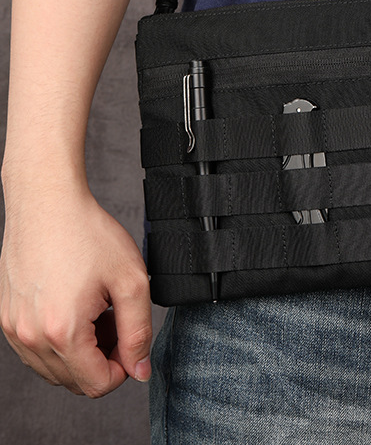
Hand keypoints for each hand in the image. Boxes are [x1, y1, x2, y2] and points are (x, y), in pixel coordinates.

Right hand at [0, 181, 152, 396]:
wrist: (47, 203)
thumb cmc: (87, 233)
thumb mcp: (131, 280)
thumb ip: (139, 330)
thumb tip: (140, 369)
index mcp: (62, 333)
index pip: (96, 386)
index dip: (123, 368)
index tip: (129, 338)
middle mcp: (31, 338)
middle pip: (74, 381)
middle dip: (101, 358)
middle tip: (114, 318)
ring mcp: (14, 330)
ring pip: (54, 369)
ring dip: (79, 352)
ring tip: (95, 310)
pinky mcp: (7, 319)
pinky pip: (36, 351)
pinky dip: (58, 340)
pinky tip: (73, 305)